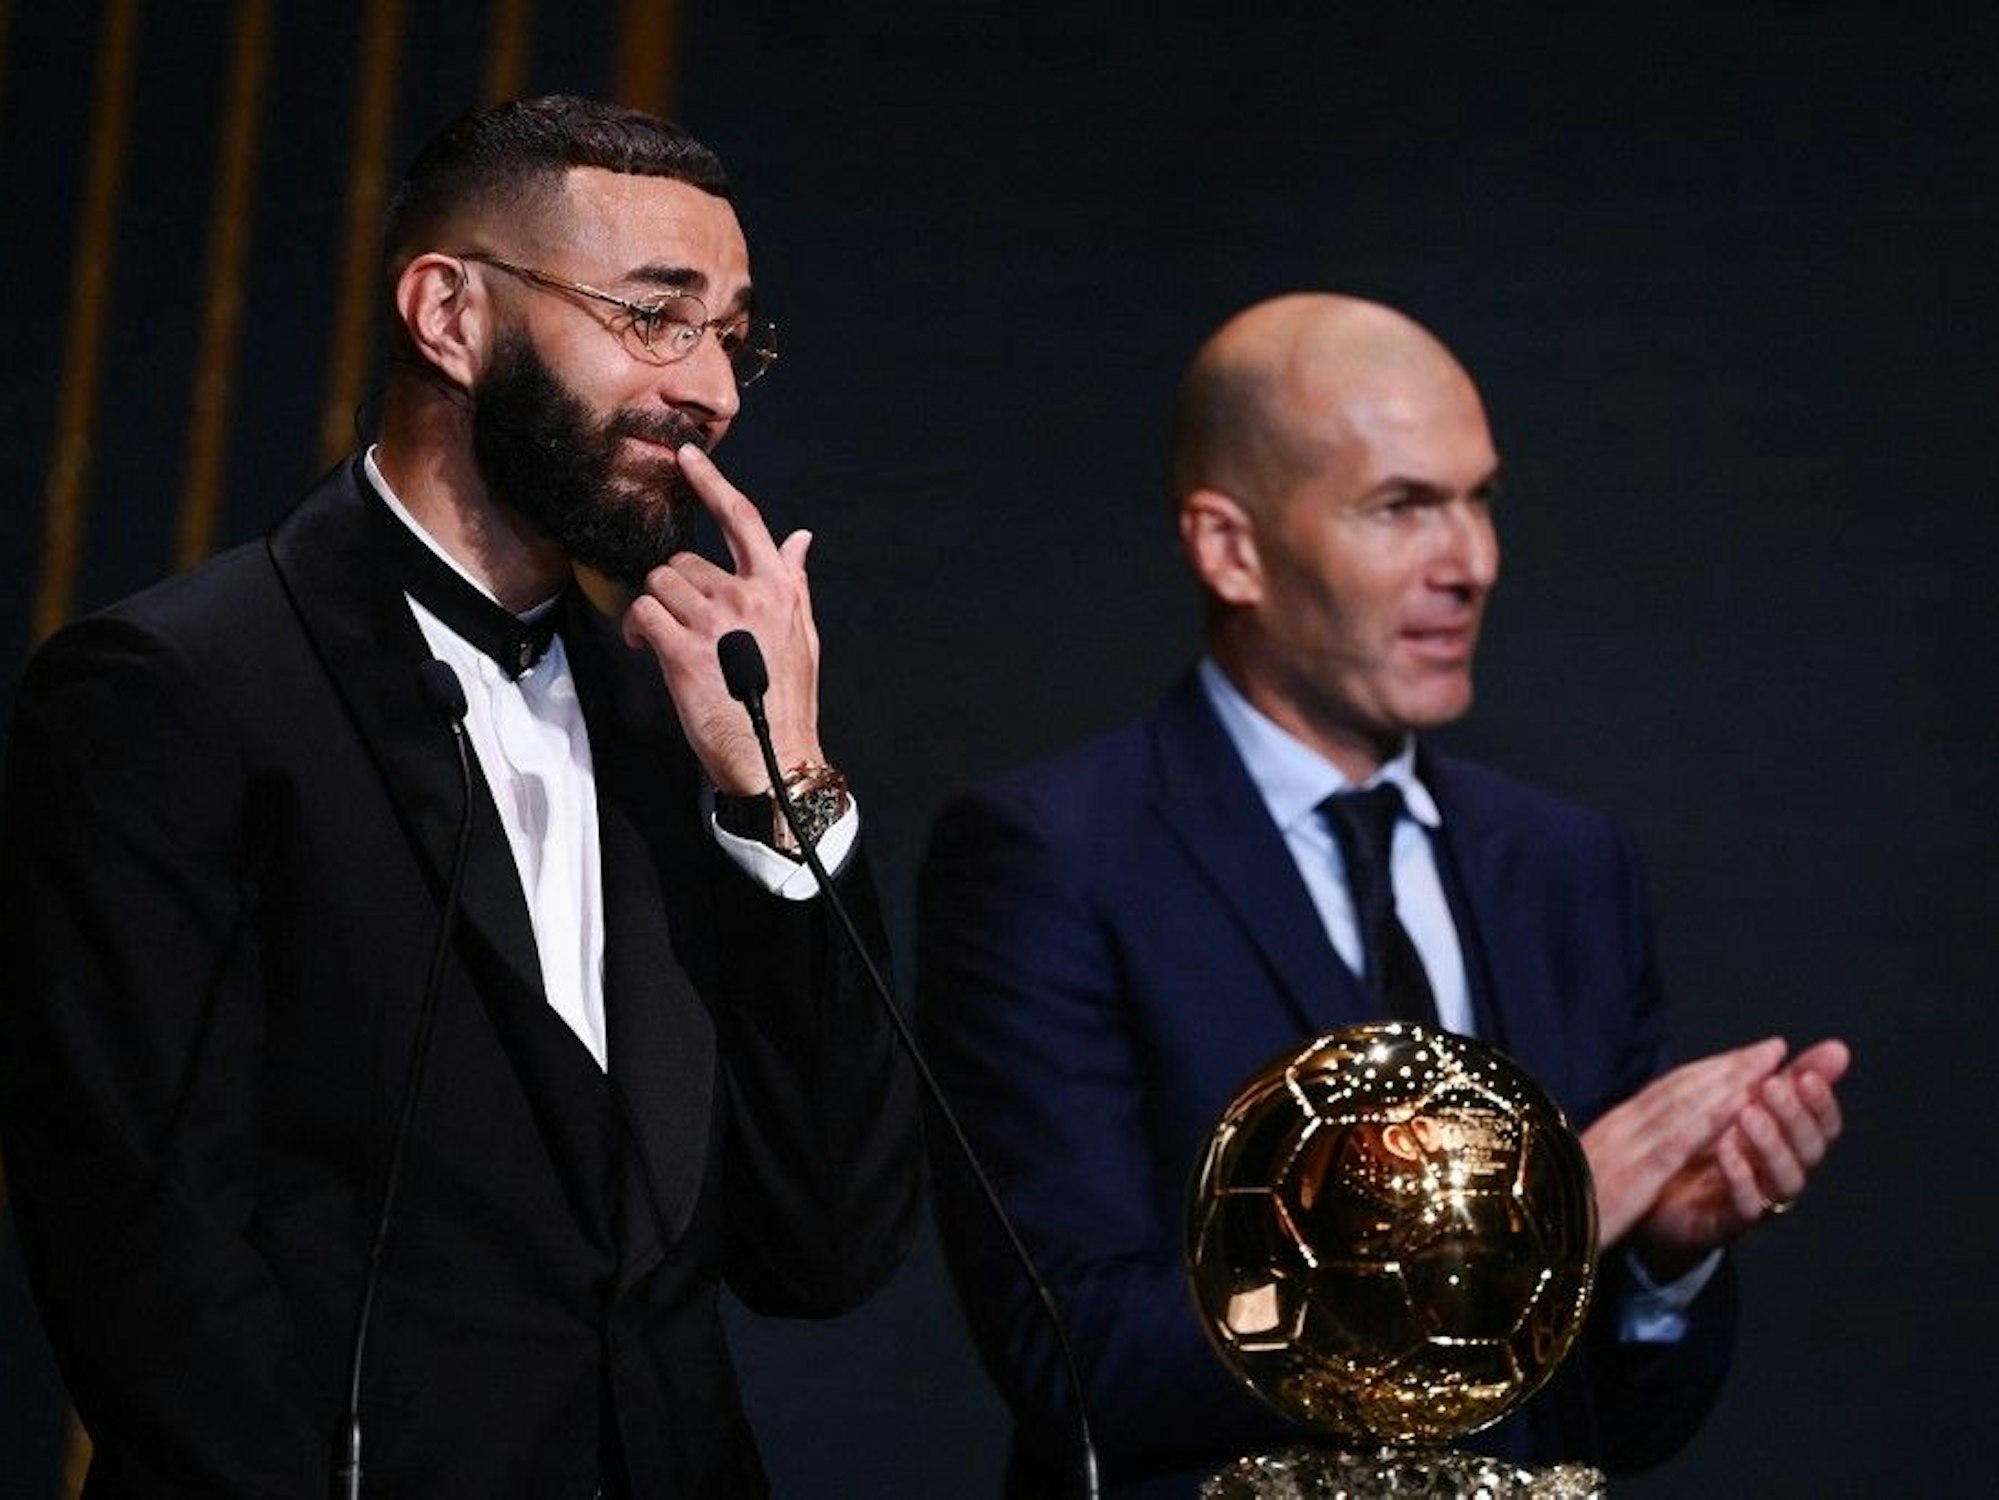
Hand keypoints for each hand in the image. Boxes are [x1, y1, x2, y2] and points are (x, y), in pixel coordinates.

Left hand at [622, 445, 822, 792]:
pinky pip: (643, 613)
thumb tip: (800, 539)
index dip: (712, 485)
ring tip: (662, 641)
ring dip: (653, 611)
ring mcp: (713, 623)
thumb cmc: (788, 700)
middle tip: (679, 626)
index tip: (687, 459)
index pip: (744, 520)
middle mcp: (746, 596)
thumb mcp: (803, 634)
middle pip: (685, 563)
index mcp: (778, 588)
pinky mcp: (682, 652)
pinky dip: (635, 628)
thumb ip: (795, 582)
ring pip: (659, 586)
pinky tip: (646, 648)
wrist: (776, 758)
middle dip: (675, 592)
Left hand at [1582, 1037, 1848, 1278]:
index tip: (1807, 1075)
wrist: (1657, 1192)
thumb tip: (1838, 1048)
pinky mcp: (1727, 1221)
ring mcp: (1759, 1199)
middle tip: (1772, 1087)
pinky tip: (1725, 1148)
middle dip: (1795, 1117)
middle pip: (1811, 1151)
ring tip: (1748, 1114)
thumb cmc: (1706, 1142)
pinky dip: (1740, 1176)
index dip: (1822, 1102)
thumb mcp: (1742, 1098)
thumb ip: (1785, 1077)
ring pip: (1787, 1181)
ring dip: (1771, 1144)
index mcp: (1788, 1141)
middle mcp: (1781, 1172)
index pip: (1823, 1125)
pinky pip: (1746, 1205)